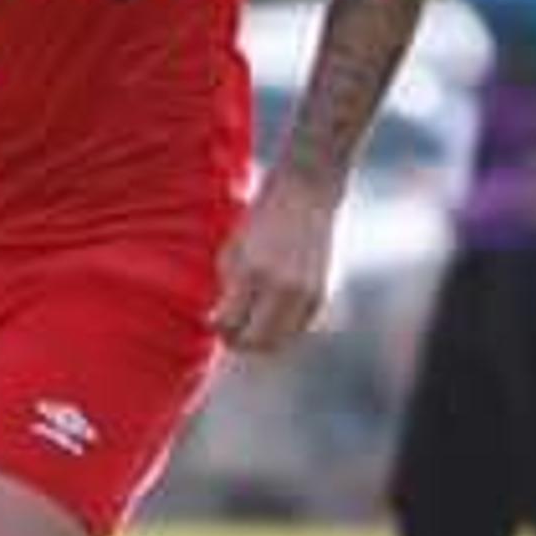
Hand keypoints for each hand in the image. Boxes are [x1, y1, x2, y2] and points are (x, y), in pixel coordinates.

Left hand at [214, 171, 336, 356]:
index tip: (213, 320)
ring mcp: (306, 293)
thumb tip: (219, 323)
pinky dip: (282, 330)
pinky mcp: (322, 295)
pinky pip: (297, 330)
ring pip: (279, 343)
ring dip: (261, 340)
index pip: (229, 323)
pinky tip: (272, 313)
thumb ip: (226, 287)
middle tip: (229, 332)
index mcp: (252, 272)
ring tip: (250, 324)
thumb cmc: (262, 218)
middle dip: (238, 341)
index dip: (217, 327)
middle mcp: (281, 287)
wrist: (307, 193)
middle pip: (255, 342)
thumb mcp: (233, 248)